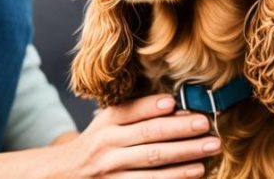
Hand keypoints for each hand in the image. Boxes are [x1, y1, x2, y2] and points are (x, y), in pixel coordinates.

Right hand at [61, 94, 220, 177]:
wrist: (65, 174)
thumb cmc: (98, 143)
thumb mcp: (109, 122)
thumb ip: (137, 112)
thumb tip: (177, 107)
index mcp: (107, 122)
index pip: (133, 111)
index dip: (153, 107)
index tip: (175, 103)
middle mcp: (107, 145)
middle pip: (149, 136)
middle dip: (181, 131)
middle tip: (207, 127)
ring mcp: (111, 171)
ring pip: (152, 163)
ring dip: (183, 159)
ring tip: (207, 153)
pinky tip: (192, 174)